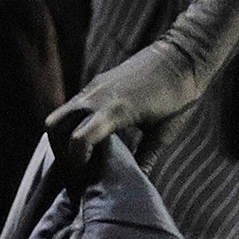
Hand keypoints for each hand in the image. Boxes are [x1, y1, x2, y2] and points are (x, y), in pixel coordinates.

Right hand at [44, 36, 212, 177]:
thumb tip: (139, 182)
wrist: (182, 56)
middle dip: (61, 153)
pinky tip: (89, 138)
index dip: (77, 164)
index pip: (78, 140)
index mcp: (116, 111)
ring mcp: (94, 88)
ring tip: (80, 156)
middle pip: (56, 128)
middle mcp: (97, 97)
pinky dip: (71, 124)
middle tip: (78, 171)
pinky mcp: (96, 83)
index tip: (86, 179)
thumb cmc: (179, 98)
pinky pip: (72, 106)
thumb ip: (146, 158)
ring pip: (59, 115)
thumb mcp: (163, 133)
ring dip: (63, 138)